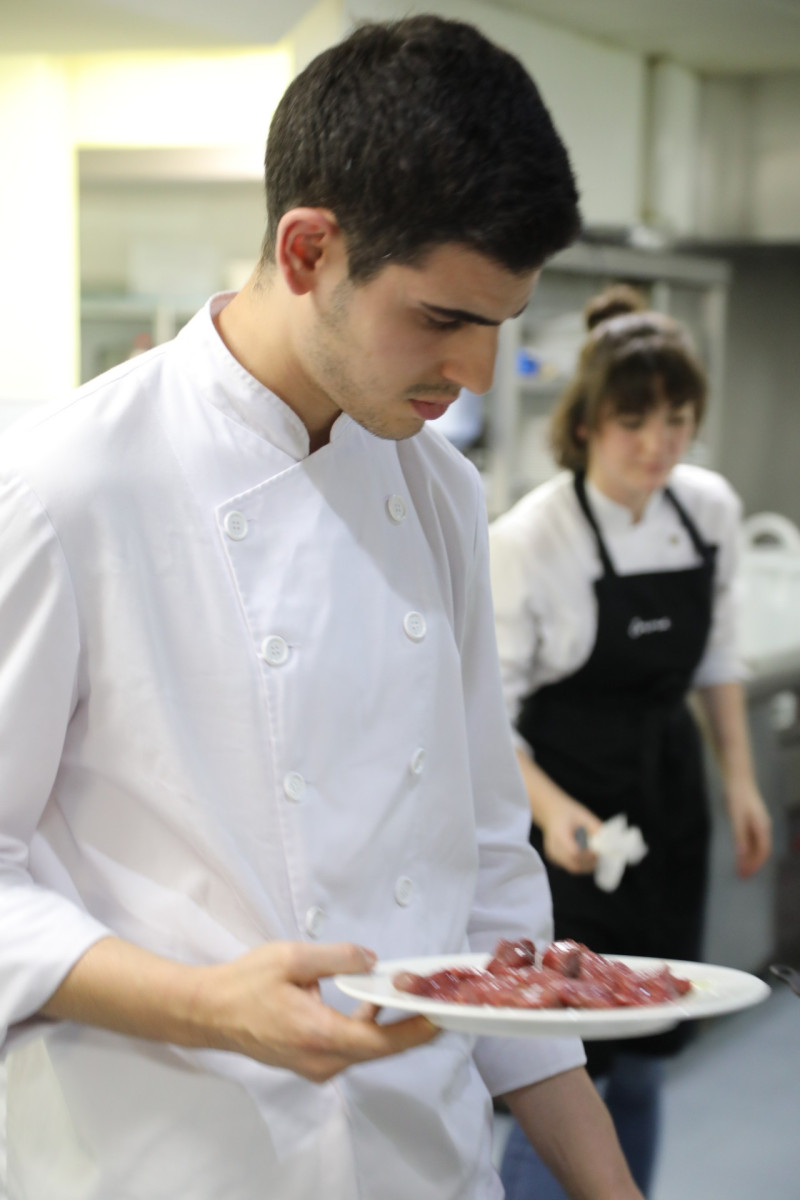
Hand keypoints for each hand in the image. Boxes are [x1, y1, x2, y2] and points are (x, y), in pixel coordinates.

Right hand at [199, 940, 438, 1081]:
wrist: (210, 1012)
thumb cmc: (246, 984)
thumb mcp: (292, 958)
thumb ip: (337, 958)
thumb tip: (372, 960)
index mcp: (319, 1035)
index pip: (381, 1042)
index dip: (416, 1031)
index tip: (442, 1016)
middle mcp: (321, 1060)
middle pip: (379, 1048)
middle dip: (409, 1024)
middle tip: (432, 997)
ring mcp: (315, 1065)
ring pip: (364, 1048)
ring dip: (388, 1024)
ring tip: (407, 994)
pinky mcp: (310, 1061)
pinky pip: (348, 1047)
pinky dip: (366, 1027)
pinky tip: (372, 1002)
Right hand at [541, 797, 603, 874]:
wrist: (550, 811)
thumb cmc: (567, 811)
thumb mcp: (584, 816)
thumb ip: (595, 829)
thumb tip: (609, 843)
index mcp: (559, 835)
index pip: (574, 853)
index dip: (589, 856)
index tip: (600, 852)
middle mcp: (553, 848)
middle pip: (574, 864)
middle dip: (590, 863)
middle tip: (602, 857)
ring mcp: (552, 855)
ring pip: (573, 868)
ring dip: (587, 865)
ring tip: (596, 857)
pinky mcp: (554, 859)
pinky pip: (569, 866)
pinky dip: (581, 864)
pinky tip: (587, 856)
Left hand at [726, 781, 771, 877]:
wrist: (739, 781)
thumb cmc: (738, 798)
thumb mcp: (737, 818)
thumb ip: (740, 837)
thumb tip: (742, 856)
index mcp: (763, 828)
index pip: (763, 851)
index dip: (755, 864)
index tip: (746, 874)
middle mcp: (764, 828)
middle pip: (761, 851)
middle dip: (752, 864)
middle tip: (741, 875)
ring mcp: (759, 824)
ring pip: (757, 846)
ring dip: (749, 858)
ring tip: (740, 868)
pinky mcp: (753, 822)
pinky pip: (752, 840)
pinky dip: (747, 849)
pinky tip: (740, 854)